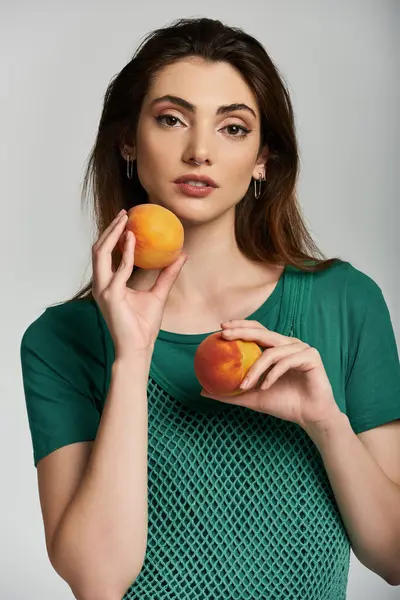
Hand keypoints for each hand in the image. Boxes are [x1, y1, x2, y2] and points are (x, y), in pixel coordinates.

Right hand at [91, 208, 187, 357]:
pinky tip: (134, 239)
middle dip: (110, 228)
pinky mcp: (110, 296)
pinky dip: (127, 253)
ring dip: (113, 234)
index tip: (127, 219)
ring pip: (101, 253)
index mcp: (109, 284)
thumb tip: (181, 255)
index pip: (106, 254)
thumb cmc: (144, 326)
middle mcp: (102, 284)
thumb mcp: (159, 294)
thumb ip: (167, 274)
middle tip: (126, 213)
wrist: (138, 348)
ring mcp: (103, 289)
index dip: (113, 235)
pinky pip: (119, 269)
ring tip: (126, 220)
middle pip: (99, 249)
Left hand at [200, 319, 341, 430]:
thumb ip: (230, 393)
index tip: (220, 329)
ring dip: (255, 369)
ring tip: (244, 385)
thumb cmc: (283, 403)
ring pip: (271, 352)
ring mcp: (301, 348)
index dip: (240, 326)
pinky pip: (286, 361)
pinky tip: (265, 387)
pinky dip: (273, 375)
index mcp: (276, 347)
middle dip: (241, 331)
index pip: (256, 330)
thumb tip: (203, 391)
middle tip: (224, 336)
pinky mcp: (311, 356)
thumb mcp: (251, 398)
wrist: (310, 417)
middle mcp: (288, 344)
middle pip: (262, 332)